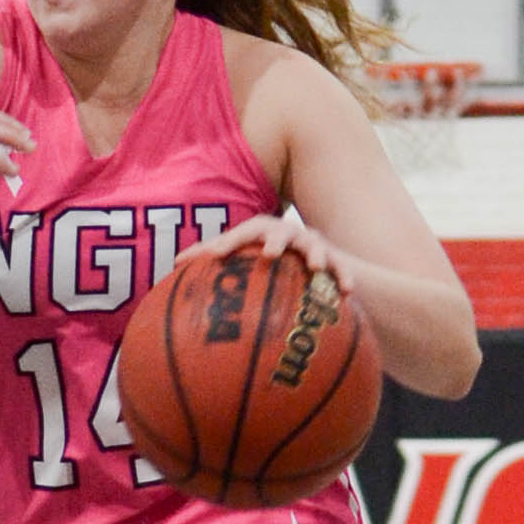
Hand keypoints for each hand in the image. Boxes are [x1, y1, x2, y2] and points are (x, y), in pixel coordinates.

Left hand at [180, 210, 360, 295]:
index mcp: (260, 235)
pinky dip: (344, 278)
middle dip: (274, 239)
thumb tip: (175, 267)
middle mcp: (285, 235)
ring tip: (315, 267)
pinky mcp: (335, 259)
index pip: (240, 234)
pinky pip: (341, 268)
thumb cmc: (269, 260)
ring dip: (314, 254)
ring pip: (314, 245)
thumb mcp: (244, 260)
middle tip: (269, 254)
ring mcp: (311, 245)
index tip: (213, 257)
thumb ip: (215, 262)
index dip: (227, 242)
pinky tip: (348, 292)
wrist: (313, 258)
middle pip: (278, 231)